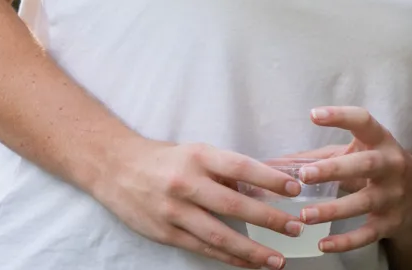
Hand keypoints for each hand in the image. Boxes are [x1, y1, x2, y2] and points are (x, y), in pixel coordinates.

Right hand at [93, 136, 300, 268]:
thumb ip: (225, 170)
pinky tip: (248, 264)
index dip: (270, 179)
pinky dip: (228, 258)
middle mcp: (187, 183)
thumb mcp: (197, 152)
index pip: (242, 167)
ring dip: (252, 250)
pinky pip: (203, 248)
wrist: (115, 168)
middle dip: (269, 219)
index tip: (295, 189)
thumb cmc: (165, 159)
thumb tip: (261, 186)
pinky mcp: (166, 233)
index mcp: (200, 157)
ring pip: (220, 235)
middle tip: (295, 227)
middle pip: (235, 204)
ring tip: (276, 259)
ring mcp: (175, 211)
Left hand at [294, 106, 411, 254]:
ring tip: (304, 216)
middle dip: (334, 169)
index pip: (363, 122)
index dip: (340, 117)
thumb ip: (324, 155)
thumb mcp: (362, 151)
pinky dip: (346, 242)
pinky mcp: (391, 222)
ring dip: (333, 210)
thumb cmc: (379, 165)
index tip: (313, 115)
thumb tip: (276, 164)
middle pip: (364, 164)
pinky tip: (323, 245)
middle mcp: (390, 165)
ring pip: (364, 202)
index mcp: (381, 140)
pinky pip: (367, 234)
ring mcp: (393, 195)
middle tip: (305, 175)